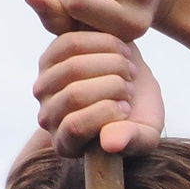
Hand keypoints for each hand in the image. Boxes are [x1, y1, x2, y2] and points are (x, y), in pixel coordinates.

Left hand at [30, 29, 163, 156]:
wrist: (133, 83)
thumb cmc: (139, 114)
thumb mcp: (146, 133)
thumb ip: (132, 140)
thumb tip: (111, 143)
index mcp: (68, 145)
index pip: (75, 127)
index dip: (107, 112)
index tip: (128, 107)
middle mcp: (48, 118)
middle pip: (74, 95)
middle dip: (114, 85)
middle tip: (132, 86)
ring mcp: (44, 87)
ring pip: (73, 67)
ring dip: (112, 62)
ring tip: (128, 68)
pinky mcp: (48, 59)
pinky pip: (71, 44)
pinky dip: (104, 42)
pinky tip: (119, 50)